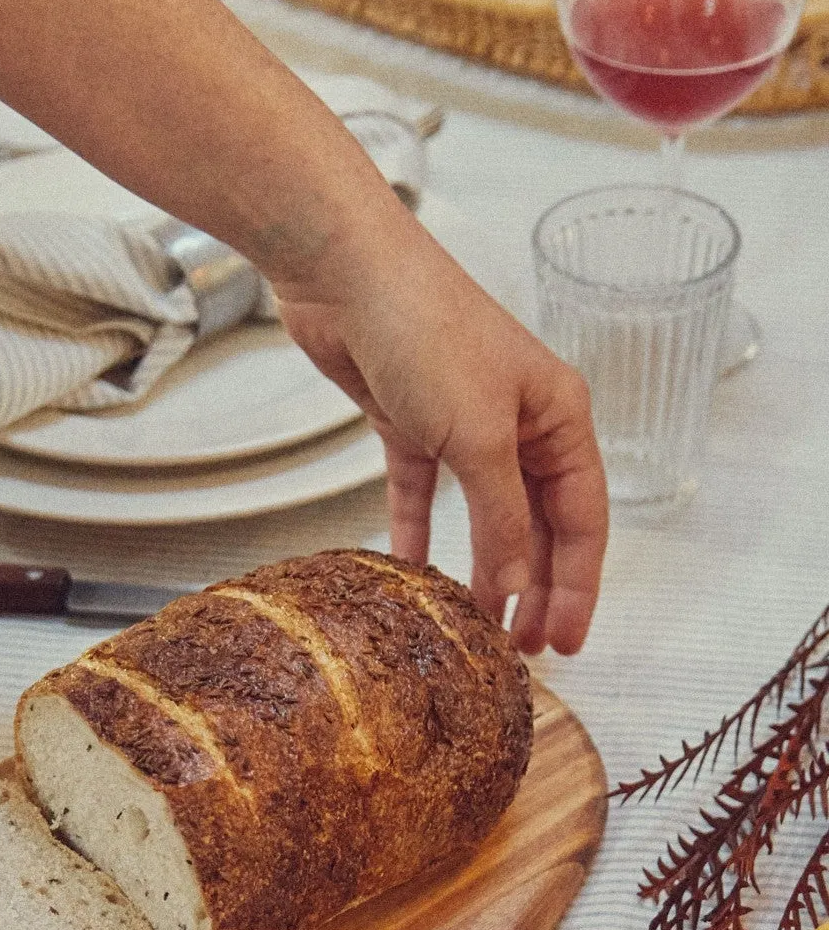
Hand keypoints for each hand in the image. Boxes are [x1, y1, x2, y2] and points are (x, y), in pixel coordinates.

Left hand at [273, 208, 608, 655]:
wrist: (347, 278)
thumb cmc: (427, 332)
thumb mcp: (477, 437)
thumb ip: (499, 518)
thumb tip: (513, 587)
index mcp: (560, 417)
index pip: (583, 519)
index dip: (578, 585)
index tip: (566, 642)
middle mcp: (521, 423)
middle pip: (537, 525)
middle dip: (535, 589)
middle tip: (525, 652)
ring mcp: (464, 425)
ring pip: (483, 517)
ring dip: (483, 572)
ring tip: (480, 630)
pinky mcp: (409, 426)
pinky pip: (421, 498)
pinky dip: (418, 538)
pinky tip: (416, 581)